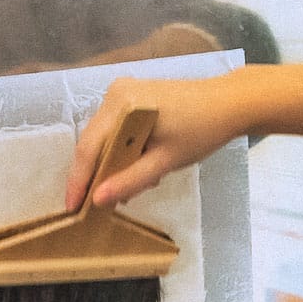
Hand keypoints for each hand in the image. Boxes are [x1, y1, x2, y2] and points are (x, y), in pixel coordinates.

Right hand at [67, 73, 242, 209]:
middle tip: (97, 206)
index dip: (79, 180)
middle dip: (96, 174)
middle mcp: (115, 93)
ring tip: (126, 190)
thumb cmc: (202, 131)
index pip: (89, 147)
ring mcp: (123, 92)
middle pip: (94, 141)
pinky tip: (136, 168)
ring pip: (105, 136)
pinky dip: (121, 150)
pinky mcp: (132, 95)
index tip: (72, 209)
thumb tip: (97, 200)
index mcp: (122, 104)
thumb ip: (130, 180)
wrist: (230, 104)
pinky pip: (117, 128)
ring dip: (112, 164)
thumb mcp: (165, 162)